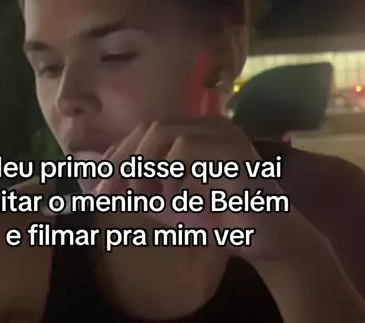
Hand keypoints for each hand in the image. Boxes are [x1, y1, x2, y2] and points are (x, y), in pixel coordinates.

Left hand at [94, 115, 318, 263]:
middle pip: (152, 126)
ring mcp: (224, 133)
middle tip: (105, 192)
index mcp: (195, 130)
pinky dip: (170, 173)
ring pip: (166, 132)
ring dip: (144, 166)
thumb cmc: (219, 219)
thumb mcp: (166, 203)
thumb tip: (95, 177)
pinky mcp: (235, 150)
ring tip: (144, 196)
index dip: (119, 152)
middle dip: (123, 160)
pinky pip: (188, 149)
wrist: (268, 241)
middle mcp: (210, 123)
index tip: (98, 182)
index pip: (147, 128)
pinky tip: (172, 197)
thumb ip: (135, 188)